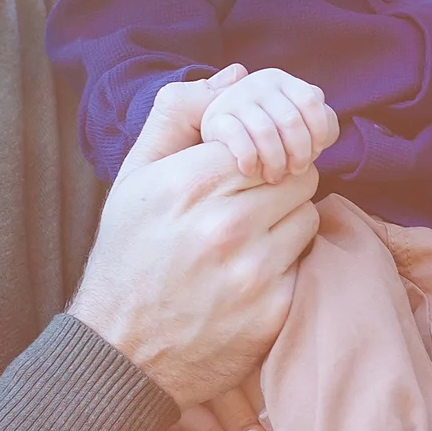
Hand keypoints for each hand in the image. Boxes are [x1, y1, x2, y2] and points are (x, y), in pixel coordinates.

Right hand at [71, 75, 321, 407]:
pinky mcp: (275, 307)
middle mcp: (224, 221)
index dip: (262, 151)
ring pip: (308, 214)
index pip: (267, 137)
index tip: (247, 170)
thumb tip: (235, 77)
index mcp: (189, 181)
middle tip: (247, 207)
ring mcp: (253, 268)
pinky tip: (252, 275)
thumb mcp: (134, 179)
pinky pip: (308, 261)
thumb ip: (179, 116)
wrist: (122, 354)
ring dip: (287, 223)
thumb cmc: (128, 257)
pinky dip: (288, 265)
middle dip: (279, 185)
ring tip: (248, 241)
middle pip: (298, 173)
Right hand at [201, 67, 339, 183]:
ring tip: (275, 176)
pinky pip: (238, 139)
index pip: (311, 101)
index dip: (318, 131)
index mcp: (281, 80)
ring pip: (265, 132)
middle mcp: (258, 83)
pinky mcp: (216, 118)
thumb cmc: (270, 129)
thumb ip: (318, 120)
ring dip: (275, 162)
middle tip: (296, 170)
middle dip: (299, 153)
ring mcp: (235, 99)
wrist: (223, 132)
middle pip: (290, 120)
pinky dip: (249, 159)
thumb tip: (324, 130)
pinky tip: (251, 170)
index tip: (316, 152)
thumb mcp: (295, 117)